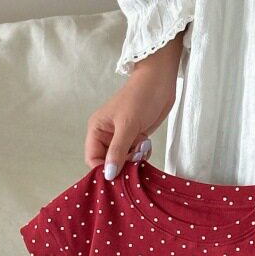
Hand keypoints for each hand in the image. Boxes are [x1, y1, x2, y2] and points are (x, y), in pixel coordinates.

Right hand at [85, 32, 183, 179]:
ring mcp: (121, 138)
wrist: (161, 79)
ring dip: (134, 159)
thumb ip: (117, 152)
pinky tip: (146, 144)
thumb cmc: (141, 96)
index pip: (93, 160)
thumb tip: (108, 175)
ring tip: (142, 146)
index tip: (118, 175)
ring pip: (123, 161)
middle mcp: (106, 136)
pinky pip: (134, 156)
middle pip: (108, 163)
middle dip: (122, 164)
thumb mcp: (127, 125)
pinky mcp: (134, 138)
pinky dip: (141, 155)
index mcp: (97, 130)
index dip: (103, 170)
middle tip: (135, 158)